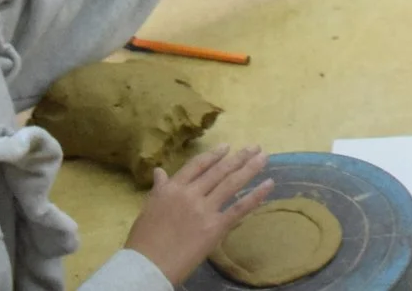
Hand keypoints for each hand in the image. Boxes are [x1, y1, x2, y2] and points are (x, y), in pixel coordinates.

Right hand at [124, 144, 272, 285]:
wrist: (147, 266)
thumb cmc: (143, 241)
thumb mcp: (148, 208)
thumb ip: (159, 189)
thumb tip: (159, 171)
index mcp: (172, 189)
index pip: (197, 165)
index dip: (214, 155)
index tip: (227, 146)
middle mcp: (190, 194)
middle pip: (219, 171)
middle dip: (238, 157)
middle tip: (254, 147)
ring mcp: (204, 209)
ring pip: (231, 184)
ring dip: (249, 168)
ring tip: (264, 157)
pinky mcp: (215, 227)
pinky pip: (239, 208)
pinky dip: (256, 195)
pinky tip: (268, 184)